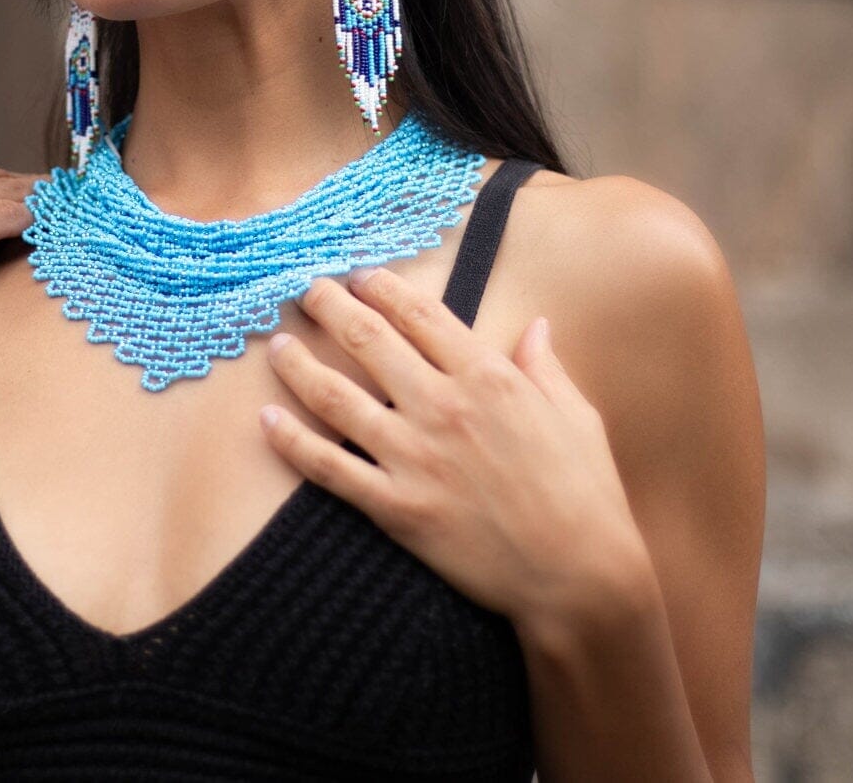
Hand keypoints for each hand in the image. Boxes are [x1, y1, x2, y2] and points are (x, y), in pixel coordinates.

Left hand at [260, 266, 651, 636]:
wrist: (579, 576)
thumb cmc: (586, 495)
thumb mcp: (577, 417)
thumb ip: (545, 367)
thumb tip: (536, 326)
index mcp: (488, 378)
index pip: (420, 316)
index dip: (384, 289)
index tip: (361, 276)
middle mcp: (443, 407)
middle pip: (369, 341)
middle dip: (331, 308)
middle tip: (307, 291)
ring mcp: (414, 457)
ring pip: (336, 397)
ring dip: (299, 366)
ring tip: (277, 347)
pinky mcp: (395, 507)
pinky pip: (328, 468)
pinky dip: (291, 442)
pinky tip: (266, 421)